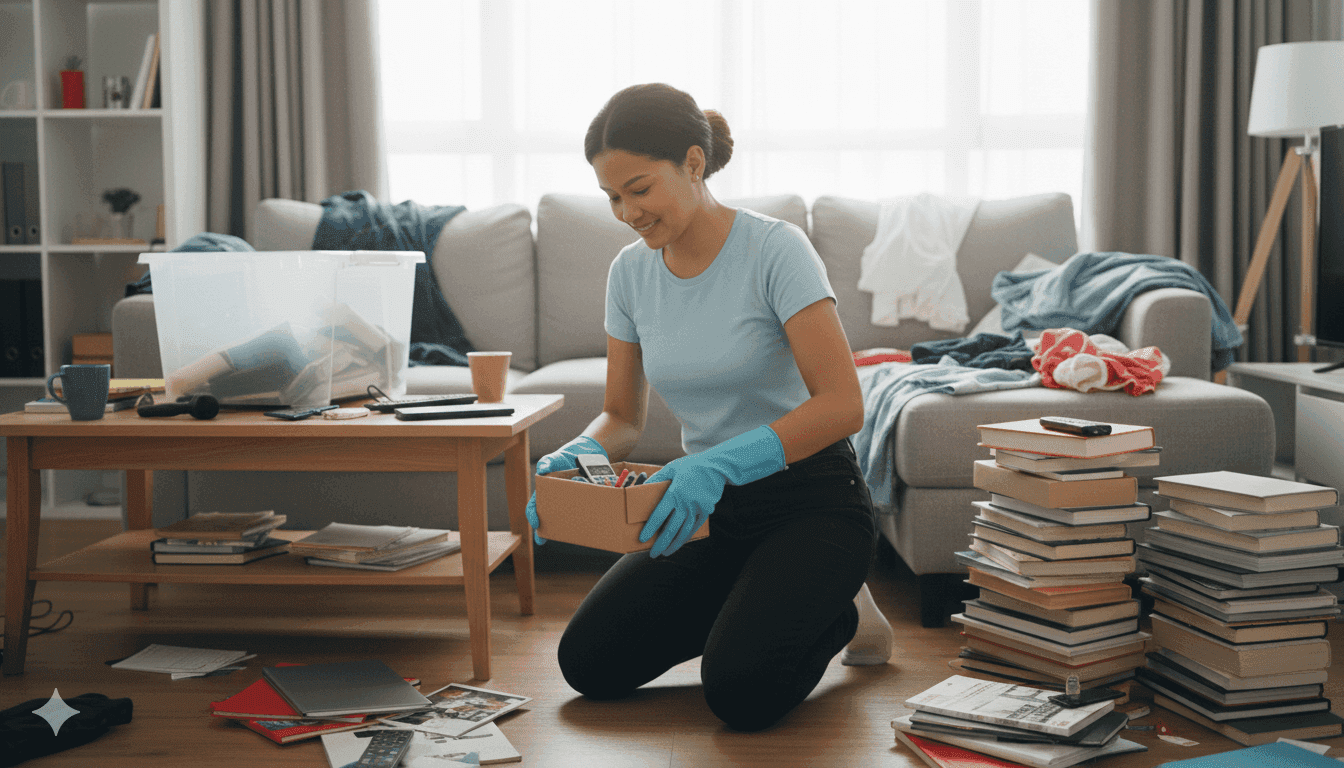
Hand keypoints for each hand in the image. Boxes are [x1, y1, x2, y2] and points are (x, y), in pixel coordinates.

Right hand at [525, 435, 605, 544]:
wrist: (586, 455)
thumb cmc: (565, 458)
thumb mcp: (556, 458)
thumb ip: (548, 461)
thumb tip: (542, 469)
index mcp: (545, 493)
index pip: (534, 507)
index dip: (532, 516)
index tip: (535, 523)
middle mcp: (556, 501)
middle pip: (550, 518)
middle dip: (547, 530)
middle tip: (543, 539)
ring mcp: (571, 503)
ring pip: (568, 517)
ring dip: (570, 520)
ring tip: (573, 522)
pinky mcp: (585, 503)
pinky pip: (584, 511)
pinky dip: (587, 513)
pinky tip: (591, 515)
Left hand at [640, 426, 785, 557]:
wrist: (716, 466)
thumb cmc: (690, 466)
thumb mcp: (671, 468)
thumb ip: (657, 479)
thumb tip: (642, 489)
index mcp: (675, 492)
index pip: (660, 514)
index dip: (650, 528)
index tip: (643, 538)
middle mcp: (687, 503)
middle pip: (671, 528)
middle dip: (661, 543)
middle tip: (652, 554)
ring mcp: (698, 509)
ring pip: (684, 532)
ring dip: (674, 544)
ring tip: (665, 553)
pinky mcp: (706, 511)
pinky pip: (694, 528)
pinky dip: (685, 537)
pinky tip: (678, 543)